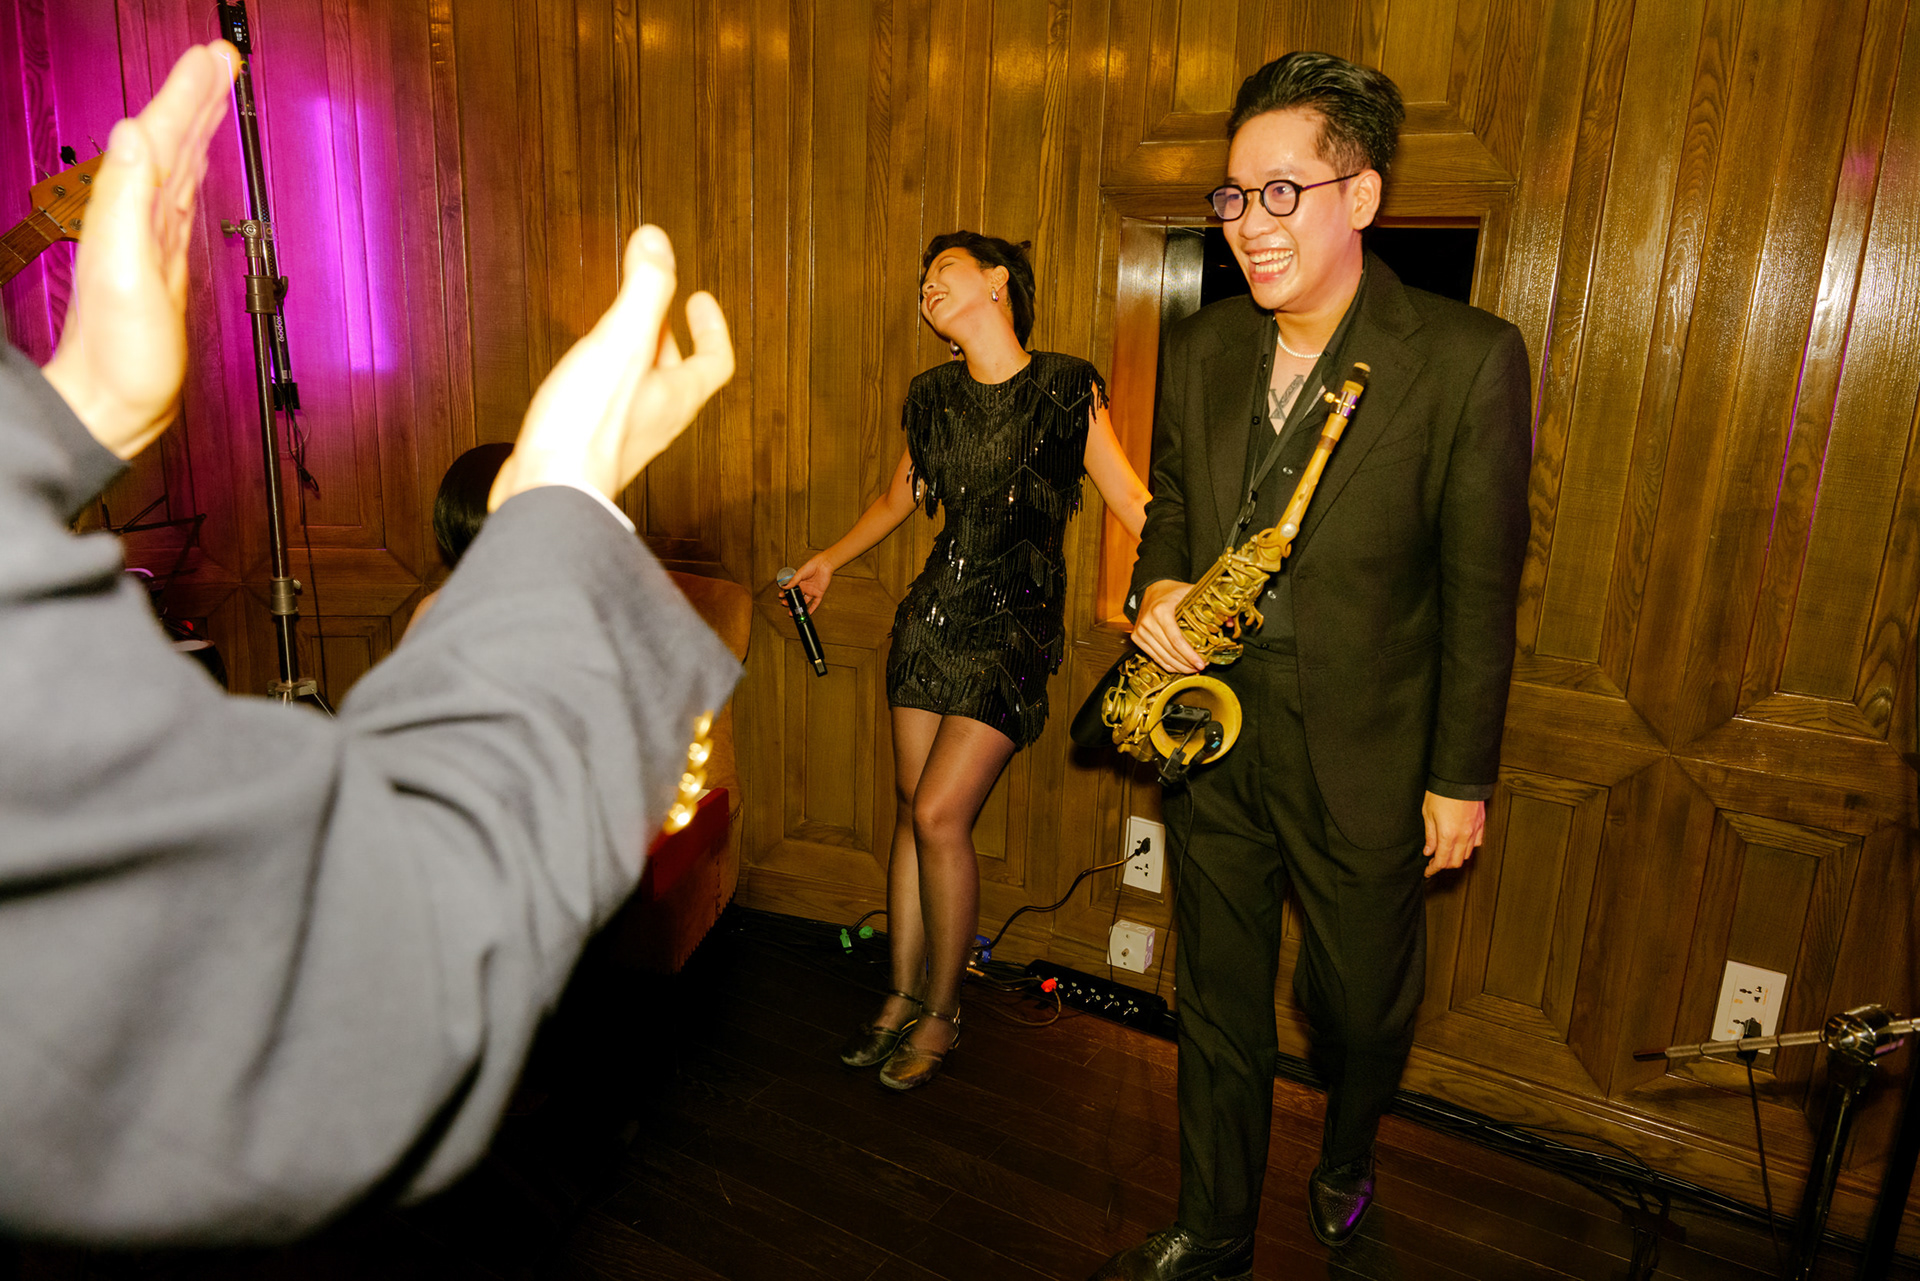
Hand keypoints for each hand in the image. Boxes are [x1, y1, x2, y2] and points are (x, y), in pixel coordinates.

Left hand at [42, 42, 236, 458]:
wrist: (117, 404)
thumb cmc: (120, 353)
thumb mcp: (122, 270)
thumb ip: (124, 198)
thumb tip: (135, 133)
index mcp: (129, 212)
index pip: (161, 136)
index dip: (187, 94)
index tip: (214, 59)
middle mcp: (139, 218)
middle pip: (172, 142)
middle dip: (198, 96)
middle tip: (223, 60)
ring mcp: (153, 239)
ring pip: (180, 164)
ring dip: (199, 125)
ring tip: (218, 92)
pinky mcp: (167, 262)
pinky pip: (184, 197)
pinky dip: (195, 169)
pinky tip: (200, 162)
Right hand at [491, 224, 733, 509]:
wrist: (547, 493)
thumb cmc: (585, 428)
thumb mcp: (622, 344)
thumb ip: (644, 290)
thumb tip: (658, 242)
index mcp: (675, 395)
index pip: (714, 361)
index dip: (712, 328)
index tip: (701, 300)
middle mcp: (656, 420)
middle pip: (677, 375)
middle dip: (669, 337)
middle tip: (659, 310)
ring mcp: (624, 438)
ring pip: (642, 391)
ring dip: (635, 358)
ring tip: (617, 333)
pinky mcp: (589, 448)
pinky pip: (608, 407)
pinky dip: (604, 380)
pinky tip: (578, 375)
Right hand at [786, 554, 831, 611]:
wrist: (823, 565)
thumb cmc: (812, 566)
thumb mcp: (800, 574)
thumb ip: (793, 581)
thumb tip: (784, 587)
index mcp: (800, 583)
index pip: (791, 590)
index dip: (786, 594)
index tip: (781, 596)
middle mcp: (805, 588)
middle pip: (797, 597)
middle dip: (791, 602)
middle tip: (785, 604)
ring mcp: (812, 591)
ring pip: (805, 602)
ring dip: (799, 607)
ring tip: (793, 612)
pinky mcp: (819, 594)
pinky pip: (815, 603)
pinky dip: (812, 609)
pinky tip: (807, 613)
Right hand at [1130, 579, 1205, 673]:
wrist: (1151, 589)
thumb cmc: (1172, 593)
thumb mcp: (1191, 593)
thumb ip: (1210, 606)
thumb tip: (1228, 622)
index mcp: (1161, 611)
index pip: (1176, 639)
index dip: (1189, 654)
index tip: (1201, 663)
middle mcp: (1148, 622)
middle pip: (1170, 651)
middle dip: (1186, 663)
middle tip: (1200, 667)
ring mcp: (1141, 631)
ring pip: (1162, 657)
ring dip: (1178, 667)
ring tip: (1192, 669)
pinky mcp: (1137, 638)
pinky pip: (1154, 657)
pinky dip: (1167, 664)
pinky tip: (1179, 667)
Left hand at [1421, 792, 1484, 877]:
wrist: (1460, 777)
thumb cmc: (1442, 792)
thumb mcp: (1428, 813)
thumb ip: (1430, 835)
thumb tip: (1429, 851)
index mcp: (1448, 835)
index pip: (1442, 861)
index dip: (1433, 869)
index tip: (1427, 871)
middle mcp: (1464, 836)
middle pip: (1456, 862)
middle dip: (1444, 865)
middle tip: (1434, 863)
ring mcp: (1474, 830)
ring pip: (1467, 854)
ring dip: (1456, 857)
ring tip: (1446, 852)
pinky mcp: (1481, 823)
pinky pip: (1477, 842)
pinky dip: (1468, 847)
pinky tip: (1460, 843)